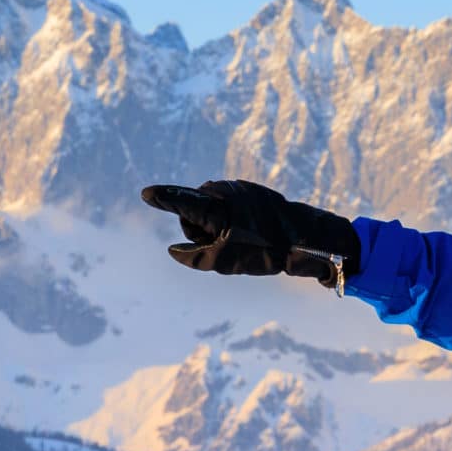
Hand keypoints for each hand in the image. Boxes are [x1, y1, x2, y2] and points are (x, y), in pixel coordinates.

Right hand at [141, 179, 360, 285]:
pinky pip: (228, 206)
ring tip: (241, 239)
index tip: (146, 193)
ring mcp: (238, 188)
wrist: (305, 238)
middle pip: (193, 212)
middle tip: (224, 245)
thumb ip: (193, 257)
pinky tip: (250, 232)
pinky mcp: (250, 191)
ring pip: (210, 209)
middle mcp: (224, 191)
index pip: (181, 202)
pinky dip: (230, 220)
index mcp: (216, 207)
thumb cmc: (263, 252)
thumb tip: (173, 251)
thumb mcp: (223, 262)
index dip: (162, 199)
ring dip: (216, 225)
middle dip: (199, 229)